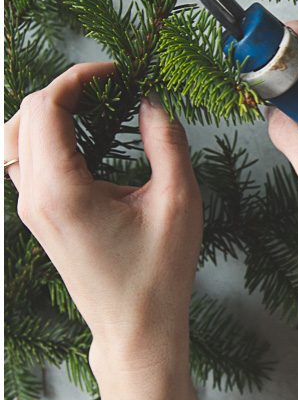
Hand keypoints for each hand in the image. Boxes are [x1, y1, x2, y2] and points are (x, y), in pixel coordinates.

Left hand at [5, 64, 201, 363]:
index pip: (45, 108)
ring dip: (48, 113)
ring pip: (15, 139)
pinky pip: (25, 162)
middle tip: (110, 85)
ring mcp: (31, 210)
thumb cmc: (159, 273)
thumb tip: (152, 102)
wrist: (135, 328)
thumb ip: (166, 143)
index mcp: (62, 191)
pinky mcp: (39, 218)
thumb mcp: (178, 201)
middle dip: (63, 89)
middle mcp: (35, 198)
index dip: (77, 77)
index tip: (116, 71)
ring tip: (94, 105)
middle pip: (22, 117)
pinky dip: (47, 137)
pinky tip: (85, 136)